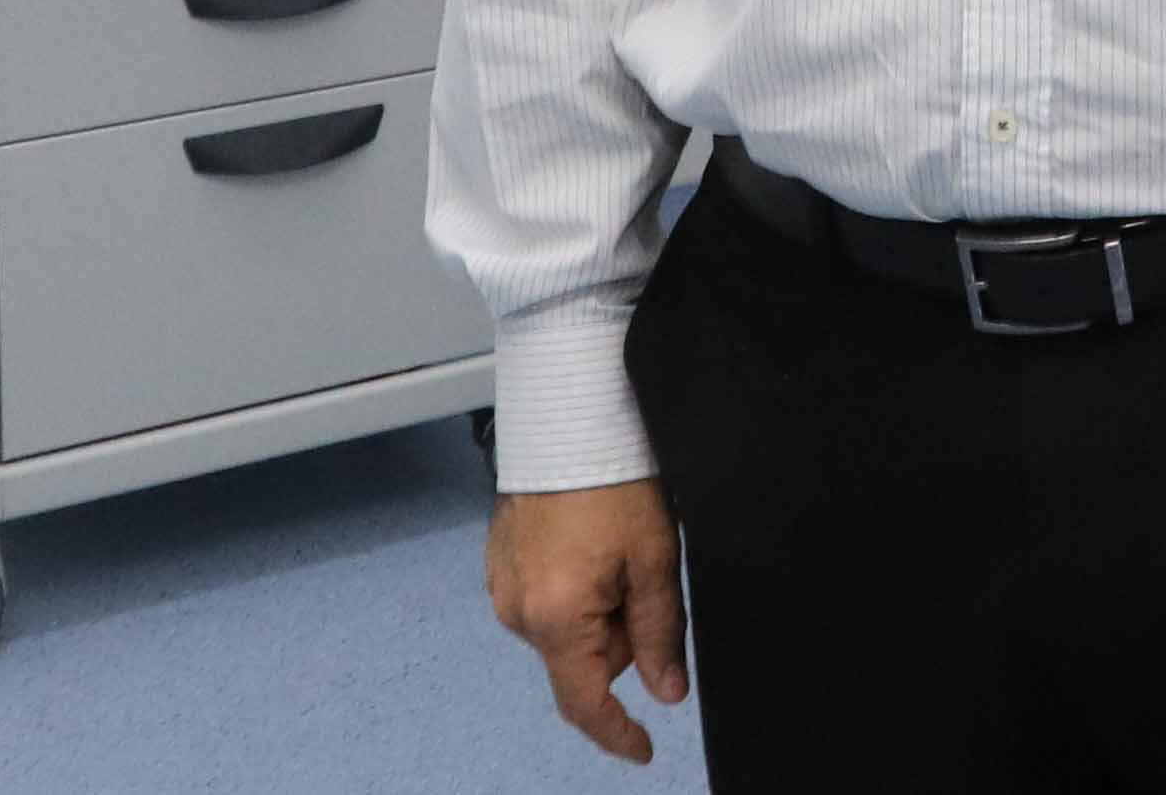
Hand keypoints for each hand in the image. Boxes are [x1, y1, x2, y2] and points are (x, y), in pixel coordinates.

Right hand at [486, 479, 688, 763]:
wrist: (566, 416)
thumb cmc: (612, 481)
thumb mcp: (655, 559)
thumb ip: (661, 633)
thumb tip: (667, 692)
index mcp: (554, 619)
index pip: (584, 703)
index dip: (617, 733)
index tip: (644, 748)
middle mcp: (517, 612)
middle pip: (582, 660)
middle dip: (620, 637)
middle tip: (644, 579)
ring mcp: (502, 586)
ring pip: (565, 630)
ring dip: (597, 610)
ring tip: (615, 550)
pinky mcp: (498, 562)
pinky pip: (544, 600)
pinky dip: (573, 589)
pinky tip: (589, 542)